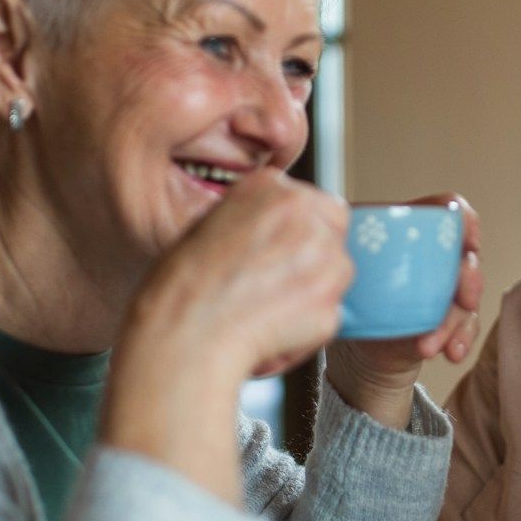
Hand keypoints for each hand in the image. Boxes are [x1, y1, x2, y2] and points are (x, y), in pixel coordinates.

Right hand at [124, 170, 352, 383]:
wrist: (185, 333)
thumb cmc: (182, 287)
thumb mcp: (209, 225)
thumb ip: (252, 219)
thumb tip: (272, 234)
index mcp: (269, 187)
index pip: (315, 201)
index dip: (302, 230)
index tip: (286, 250)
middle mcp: (302, 212)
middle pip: (333, 232)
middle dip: (314, 257)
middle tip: (279, 283)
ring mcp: (323, 258)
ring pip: (337, 272)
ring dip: (313, 291)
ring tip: (268, 310)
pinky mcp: (331, 303)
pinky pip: (329, 316)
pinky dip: (306, 329)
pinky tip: (271, 334)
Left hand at [328, 194, 484, 401]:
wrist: (362, 335)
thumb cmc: (356, 287)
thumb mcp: (346, 261)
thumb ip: (345, 248)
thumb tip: (335, 247)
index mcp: (416, 232)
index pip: (449, 211)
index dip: (465, 222)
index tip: (467, 241)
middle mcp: (439, 257)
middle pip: (466, 258)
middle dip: (468, 280)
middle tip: (462, 299)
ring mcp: (448, 290)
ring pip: (467, 300)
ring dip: (453, 323)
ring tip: (430, 345)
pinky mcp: (452, 320)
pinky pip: (466, 327)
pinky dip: (461, 340)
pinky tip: (452, 352)